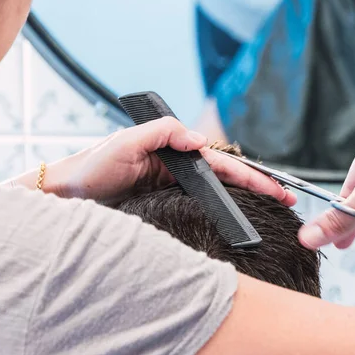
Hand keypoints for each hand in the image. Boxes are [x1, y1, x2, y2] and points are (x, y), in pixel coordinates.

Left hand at [47, 117, 296, 205]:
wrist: (68, 195)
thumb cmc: (93, 165)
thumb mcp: (126, 142)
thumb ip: (163, 134)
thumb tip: (199, 141)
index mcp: (173, 150)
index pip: (219, 162)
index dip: (249, 174)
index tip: (274, 186)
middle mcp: (177, 169)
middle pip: (225, 178)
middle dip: (257, 188)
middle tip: (287, 200)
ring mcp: (171, 188)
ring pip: (215, 194)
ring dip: (243, 201)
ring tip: (271, 210)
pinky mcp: (163, 204)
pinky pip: (198, 208)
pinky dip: (219, 213)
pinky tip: (235, 220)